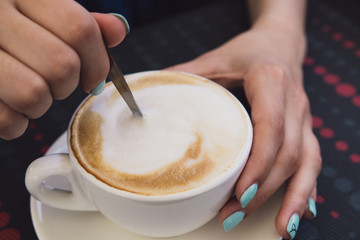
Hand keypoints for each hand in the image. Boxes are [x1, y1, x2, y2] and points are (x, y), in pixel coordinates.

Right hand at [0, 0, 126, 139]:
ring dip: (41, 104)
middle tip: (56, 83)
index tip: (95, 78)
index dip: (97, 62)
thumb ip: (76, 20)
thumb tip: (118, 30)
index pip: (79, 29)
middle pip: (61, 66)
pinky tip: (10, 107)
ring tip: (31, 93)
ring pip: (34, 94)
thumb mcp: (37, 7)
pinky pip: (6, 120)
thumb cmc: (3, 22)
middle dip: (68, 85)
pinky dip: (16, 123)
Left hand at [167, 24, 321, 238]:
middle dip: (265, 189)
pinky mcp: (306, 128)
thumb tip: (152, 95)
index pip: (270, 126)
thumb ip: (188, 74)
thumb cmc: (250, 51)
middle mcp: (294, 102)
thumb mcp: (217, 58)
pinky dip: (308, 188)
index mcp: (271, 81)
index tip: (242, 191)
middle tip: (235, 214)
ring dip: (293, 197)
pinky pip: (313, 161)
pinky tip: (301, 211)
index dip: (259, 162)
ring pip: (308, 162)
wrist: (281, 43)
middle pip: (288, 153)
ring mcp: (304, 118)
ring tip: (279, 228)